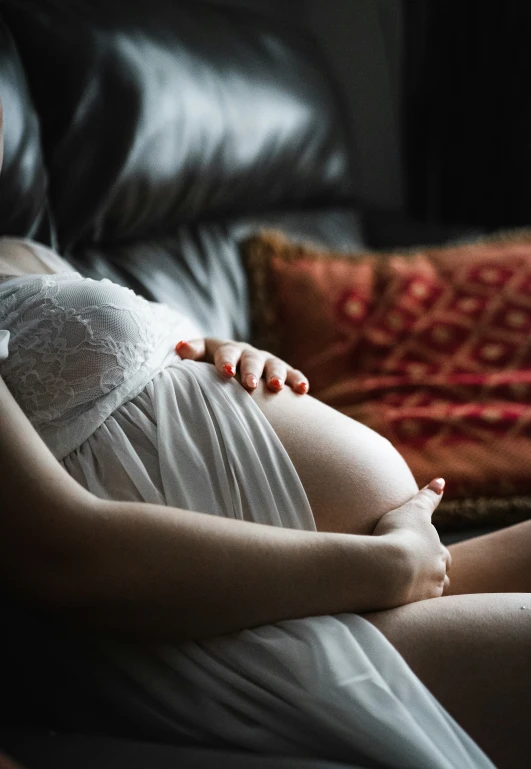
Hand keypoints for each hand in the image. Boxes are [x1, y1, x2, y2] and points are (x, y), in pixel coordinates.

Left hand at [175, 338, 308, 393]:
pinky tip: (303, 390)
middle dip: (251, 371)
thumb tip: (179, 348)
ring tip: (276, 387)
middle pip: (250, 359)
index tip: (226, 372)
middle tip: (249, 384)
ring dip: (276, 375)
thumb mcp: (198, 361)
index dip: (225, 360)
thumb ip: (192, 354)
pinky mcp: (282, 372)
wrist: (230, 371)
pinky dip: (297, 380)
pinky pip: (292, 374)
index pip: (224, 351)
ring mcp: (266, 362)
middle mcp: (247, 353)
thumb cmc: (209, 370)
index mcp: (225, 349)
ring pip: (273, 365)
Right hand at [372, 478, 451, 605]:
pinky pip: (408, 607)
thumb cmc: (398, 534)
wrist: (386, 567)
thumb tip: (442, 481)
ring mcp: (424, 595)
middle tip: (415, 572)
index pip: (443, 556)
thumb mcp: (413, 510)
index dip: (435, 554)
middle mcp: (437, 576)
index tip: (424, 553)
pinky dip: (403, 601)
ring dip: (418, 589)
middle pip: (439, 578)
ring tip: (403, 588)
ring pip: (427, 594)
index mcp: (439, 554)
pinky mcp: (408, 609)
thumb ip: (427, 497)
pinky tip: (390, 599)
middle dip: (431, 575)